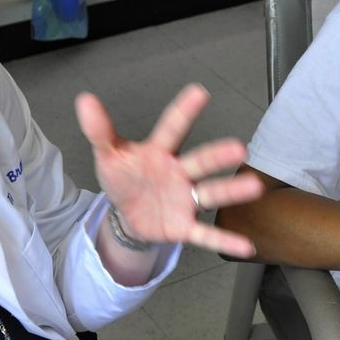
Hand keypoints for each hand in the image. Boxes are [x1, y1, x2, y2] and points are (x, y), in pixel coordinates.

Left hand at [76, 83, 263, 257]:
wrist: (127, 214)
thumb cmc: (124, 177)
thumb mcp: (108, 156)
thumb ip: (100, 130)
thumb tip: (85, 100)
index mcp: (160, 152)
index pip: (171, 129)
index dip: (184, 111)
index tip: (199, 92)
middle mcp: (179, 172)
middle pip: (200, 162)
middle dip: (218, 156)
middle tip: (239, 148)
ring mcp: (185, 199)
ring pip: (210, 193)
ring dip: (231, 191)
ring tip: (254, 187)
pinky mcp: (184, 226)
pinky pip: (205, 235)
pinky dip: (225, 240)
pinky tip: (246, 246)